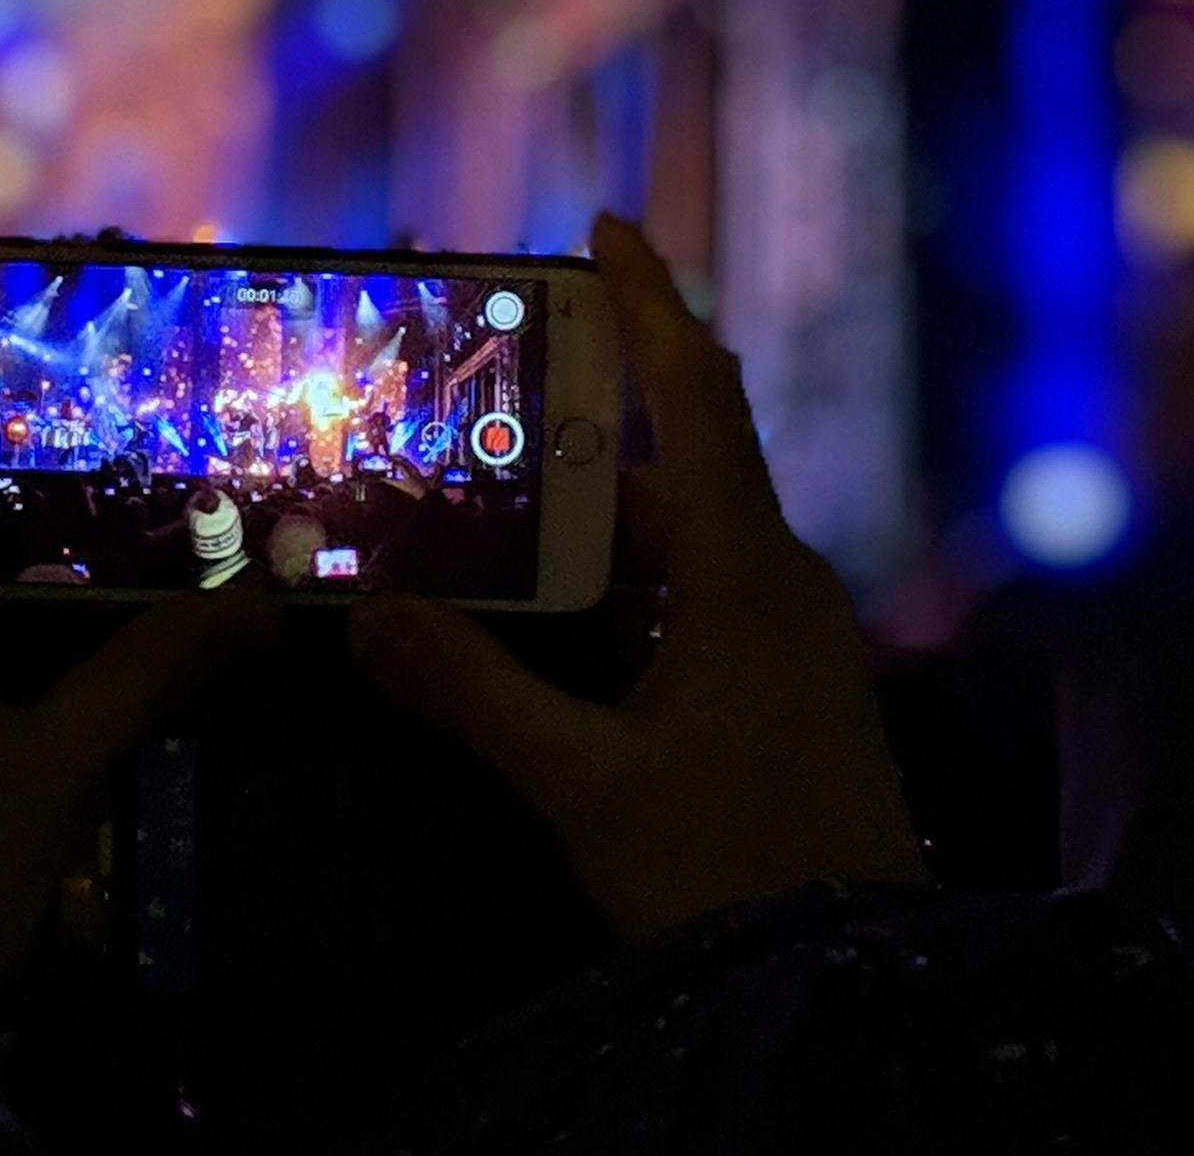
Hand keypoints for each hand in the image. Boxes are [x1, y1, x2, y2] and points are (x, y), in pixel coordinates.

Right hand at [349, 213, 925, 943]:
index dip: (652, 306)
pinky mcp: (784, 690)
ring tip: (481, 527)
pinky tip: (548, 625)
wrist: (853, 988)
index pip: (702, 398)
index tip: (605, 229)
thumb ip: (474, 692)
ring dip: (586, 535)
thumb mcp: (583, 781)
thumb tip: (364, 615)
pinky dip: (619, 593)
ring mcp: (789, 640)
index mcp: (748, 571)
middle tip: (469, 426)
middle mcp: (778, 583)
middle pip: (667, 478)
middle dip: (569, 449)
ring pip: (677, 548)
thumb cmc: (727, 863)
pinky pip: (693, 603)